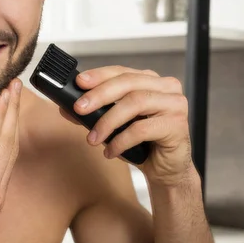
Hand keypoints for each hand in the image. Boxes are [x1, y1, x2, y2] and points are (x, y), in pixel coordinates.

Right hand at [0, 79, 21, 242]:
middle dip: (13, 112)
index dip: (0, 113)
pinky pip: (8, 167)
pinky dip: (10, 144)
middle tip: (17, 87)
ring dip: (14, 127)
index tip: (6, 92)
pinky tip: (8, 132)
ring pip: (12, 155)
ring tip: (15, 103)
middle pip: (8, 144)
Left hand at [61, 66, 194, 185]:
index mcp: (152, 81)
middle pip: (128, 83)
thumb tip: (66, 108)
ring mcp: (175, 105)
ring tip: (92, 138)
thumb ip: (94, 114)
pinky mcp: (177, 126)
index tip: (79, 83)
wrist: (167, 170)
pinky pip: (142, 129)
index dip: (100, 75)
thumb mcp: (115, 126)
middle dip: (100, 95)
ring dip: (108, 121)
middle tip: (79, 109)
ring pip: (135, 103)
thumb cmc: (143, 145)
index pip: (122, 72)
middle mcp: (166, 88)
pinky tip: (110, 151)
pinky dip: (121, 141)